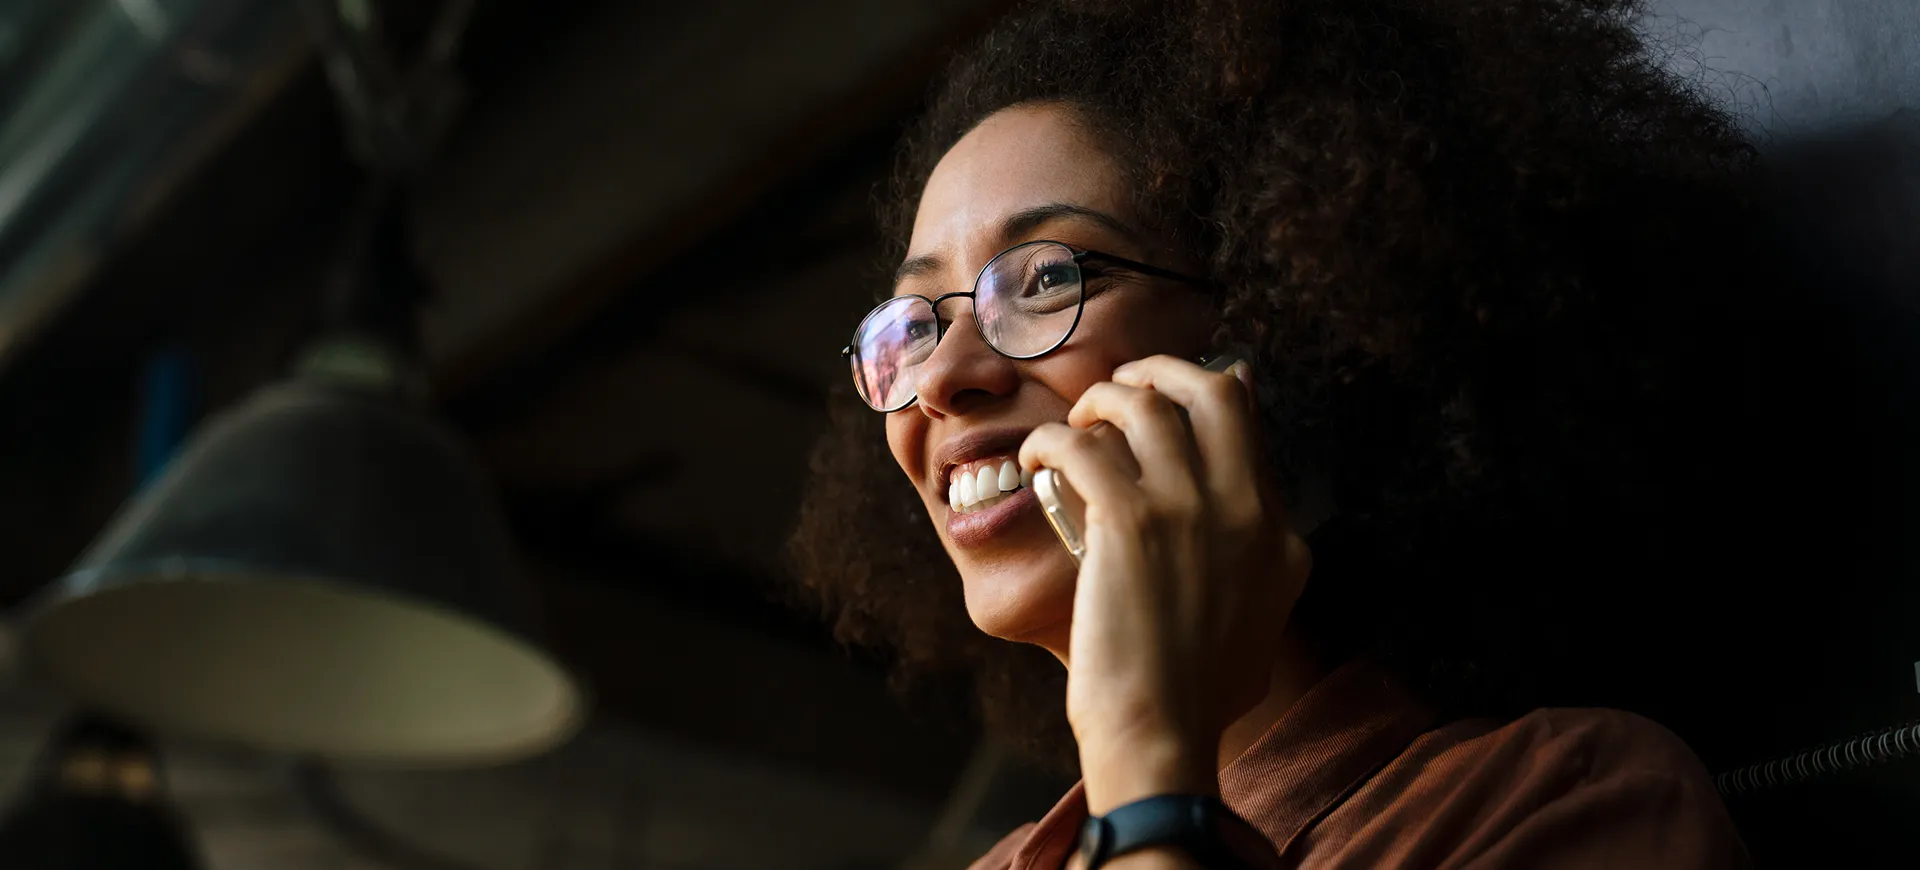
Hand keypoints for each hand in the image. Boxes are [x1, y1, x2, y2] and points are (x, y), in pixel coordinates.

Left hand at [1018, 355, 1311, 812]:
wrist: (1161, 734)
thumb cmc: (1194, 696)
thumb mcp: (1259, 625)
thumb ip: (1262, 571)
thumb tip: (1272, 536)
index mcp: (1280, 537)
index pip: (1249, 430)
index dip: (1207, 396)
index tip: (1173, 395)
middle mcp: (1246, 511)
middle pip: (1214, 391)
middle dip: (1162, 372)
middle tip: (1124, 386)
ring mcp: (1191, 509)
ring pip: (1144, 402)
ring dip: (1100, 400)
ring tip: (1074, 425)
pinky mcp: (1131, 520)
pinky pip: (1081, 445)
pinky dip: (1049, 442)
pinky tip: (1036, 459)